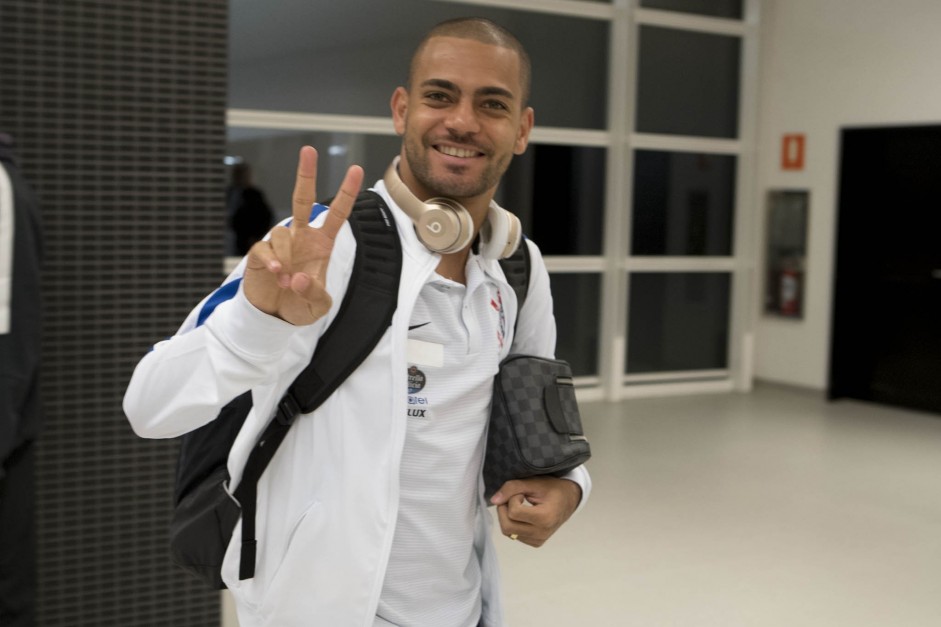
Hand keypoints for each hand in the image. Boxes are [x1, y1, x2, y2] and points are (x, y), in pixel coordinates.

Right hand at [243, 146, 363, 324]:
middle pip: (302, 198)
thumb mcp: (318, 307)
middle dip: (306, 173)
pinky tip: (276, 273)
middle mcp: (301, 237)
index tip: (356, 169)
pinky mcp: (260, 253)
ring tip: (286, 281)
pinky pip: (265, 248)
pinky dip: (271, 260)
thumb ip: (314, 294)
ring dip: (287, 258)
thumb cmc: (300, 305)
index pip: (337, 213)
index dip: (346, 193)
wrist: (274, 316)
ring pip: (282, 233)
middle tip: (309, 149)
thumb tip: (298, 277)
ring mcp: (281, 243)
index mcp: (322, 243)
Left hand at [490, 476, 581, 546]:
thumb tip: (493, 500)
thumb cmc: (553, 489)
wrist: (568, 499)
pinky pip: (514, 535)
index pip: (514, 512)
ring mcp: (538, 540)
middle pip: (507, 526)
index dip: (512, 498)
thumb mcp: (533, 482)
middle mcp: (542, 533)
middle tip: (513, 498)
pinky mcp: (535, 543)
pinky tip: (523, 515)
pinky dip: (513, 523)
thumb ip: (512, 488)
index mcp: (545, 518)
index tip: (522, 493)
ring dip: (507, 516)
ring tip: (519, 505)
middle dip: (504, 510)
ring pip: (508, 532)